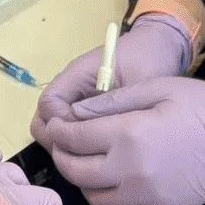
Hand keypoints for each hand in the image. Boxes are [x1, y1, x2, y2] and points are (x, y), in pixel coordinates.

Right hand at [31, 15, 193, 148]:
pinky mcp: (86, 112)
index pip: (49, 105)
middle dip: (58, 141)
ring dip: (68, 145)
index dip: (59, 126)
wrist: (160, 50)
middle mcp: (70, 89)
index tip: (83, 139)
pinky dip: (78, 144)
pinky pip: (71, 131)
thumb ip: (107, 108)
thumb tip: (83, 133)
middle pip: (44, 121)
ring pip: (55, 130)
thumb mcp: (133, 86)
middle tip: (86, 155)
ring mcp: (76, 101)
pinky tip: (99, 152)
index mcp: (76, 75)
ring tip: (94, 155)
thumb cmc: (148, 61)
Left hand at [42, 77, 204, 204]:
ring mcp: (143, 199)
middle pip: (75, 172)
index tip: (55, 126)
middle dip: (63, 157)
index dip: (57, 132)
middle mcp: (130, 173)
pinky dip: (109, 198)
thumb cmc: (201, 106)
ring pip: (93, 197)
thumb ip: (110, 102)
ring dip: (85, 180)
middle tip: (67, 145)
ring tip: (93, 162)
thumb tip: (73, 114)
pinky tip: (118, 181)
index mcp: (128, 136)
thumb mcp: (155, 89)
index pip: (72, 140)